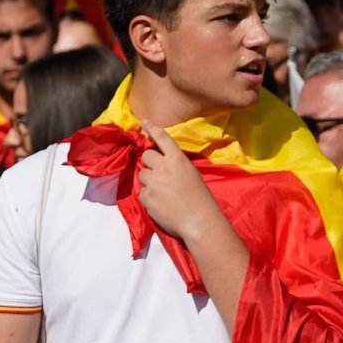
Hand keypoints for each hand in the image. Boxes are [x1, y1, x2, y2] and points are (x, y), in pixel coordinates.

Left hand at [133, 123, 229, 244]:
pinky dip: (149, 197)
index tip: (144, 122)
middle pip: (147, 156)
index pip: (163, 139)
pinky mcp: (146, 197)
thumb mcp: (191, 174)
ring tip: (163, 192)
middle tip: (159, 173)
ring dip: (150, 180)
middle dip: (150, 162)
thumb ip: (175, 165)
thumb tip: (160, 164)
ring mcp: (153, 182)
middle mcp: (164, 167)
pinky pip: (142, 192)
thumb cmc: (200, 198)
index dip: (153, 129)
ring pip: (143, 174)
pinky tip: (161, 203)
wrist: (198, 220)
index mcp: (178, 160)